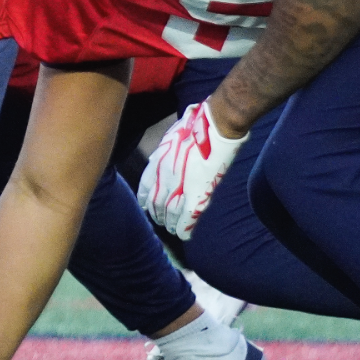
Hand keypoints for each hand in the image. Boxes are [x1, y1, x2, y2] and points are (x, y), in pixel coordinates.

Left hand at [138, 101, 246, 239]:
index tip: (145, 205)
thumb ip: (166, 150)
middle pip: (156, 202)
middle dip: (157, 213)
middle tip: (159, 220)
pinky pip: (188, 216)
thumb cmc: (196, 124)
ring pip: (170, 212)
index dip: (145, 198)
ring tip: (170, 228)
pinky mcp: (198, 193)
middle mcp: (164, 177)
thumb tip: (163, 155)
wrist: (214, 125)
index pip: (145, 186)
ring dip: (170, 222)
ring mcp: (180, 186)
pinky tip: (183, 236)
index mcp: (157, 163)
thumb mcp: (171, 136)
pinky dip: (185, 227)